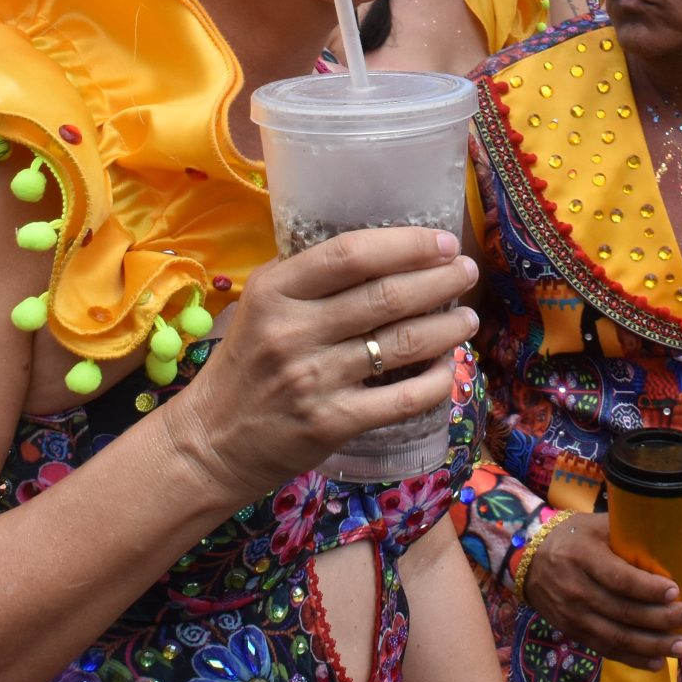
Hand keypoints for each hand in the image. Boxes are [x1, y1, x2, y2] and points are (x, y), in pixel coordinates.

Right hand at [162, 225, 477, 509]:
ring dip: (447, 327)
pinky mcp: (332, 422)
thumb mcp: (263, 305)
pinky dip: (435, 381)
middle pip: (386, 296)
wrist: (212, 440)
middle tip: (468, 272)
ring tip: (468, 317)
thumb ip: (311, 278)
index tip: (442, 242)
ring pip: (401, 344)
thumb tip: (386, 249)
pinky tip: (449, 369)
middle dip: (440, 280)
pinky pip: (401, 398)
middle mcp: (294, 331)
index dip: (406, 244)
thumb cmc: (247, 364)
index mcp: (276, 291)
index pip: (351, 254)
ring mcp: (314, 379)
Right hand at [519, 513, 681, 669]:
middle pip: (623, 611)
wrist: (528, 562)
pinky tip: (656, 661)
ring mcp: (573, 616)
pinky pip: (606, 650)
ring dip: (652, 644)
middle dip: (660, 618)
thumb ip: (627, 532)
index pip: (618, 578)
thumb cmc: (572, 539)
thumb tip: (672, 537)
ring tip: (680, 645)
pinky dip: (633, 658)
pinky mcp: (574, 633)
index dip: (647, 588)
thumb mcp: (595, 526)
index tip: (675, 590)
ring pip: (617, 636)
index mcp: (582, 557)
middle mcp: (576, 590)